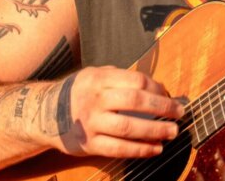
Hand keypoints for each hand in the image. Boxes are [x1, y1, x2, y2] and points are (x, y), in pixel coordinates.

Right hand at [52, 66, 184, 157]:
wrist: (44, 113)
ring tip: (172, 132)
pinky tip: (155, 149)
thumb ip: (121, 78)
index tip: (169, 95)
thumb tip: (157, 88)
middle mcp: (95, 99)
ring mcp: (92, 123)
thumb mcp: (95, 75)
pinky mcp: (89, 144)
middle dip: (162, 108)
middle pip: (135, 101)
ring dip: (155, 131)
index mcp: (99, 79)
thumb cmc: (80, 92)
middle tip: (180, 113)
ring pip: (128, 127)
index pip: (136, 81)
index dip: (157, 88)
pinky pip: (118, 149)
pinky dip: (140, 150)